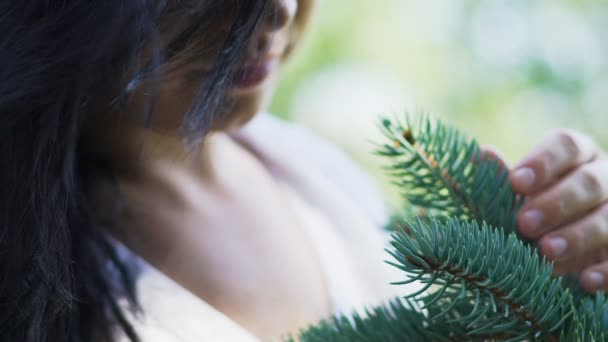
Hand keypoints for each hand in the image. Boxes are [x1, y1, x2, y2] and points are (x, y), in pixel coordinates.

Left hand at [508, 129, 607, 292]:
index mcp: (577, 155)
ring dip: (578, 235)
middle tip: (524, 223)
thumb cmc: (533, 210)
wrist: (562, 248)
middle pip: (589, 181)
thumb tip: (480, 155)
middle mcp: (604, 176)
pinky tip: (585, 281)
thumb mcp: (517, 196)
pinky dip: (606, 269)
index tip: (516, 182)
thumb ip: (502, 177)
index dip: (543, 162)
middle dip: (557, 203)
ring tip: (546, 251)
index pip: (566, 145)